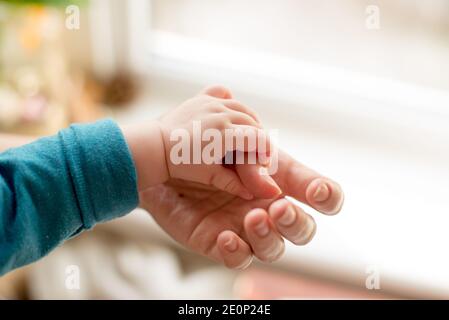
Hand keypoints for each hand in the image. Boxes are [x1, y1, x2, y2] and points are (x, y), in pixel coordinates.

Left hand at [124, 86, 277, 199]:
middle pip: (253, 122)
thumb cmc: (182, 164)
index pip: (259, 137)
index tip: (264, 159)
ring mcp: (210, 103)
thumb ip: (235, 183)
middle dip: (258, 137)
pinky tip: (229, 115)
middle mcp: (221, 113)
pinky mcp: (201, 98)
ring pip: (241, 108)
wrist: (156, 146)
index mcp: (226, 133)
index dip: (266, 149)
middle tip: (256, 150)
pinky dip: (230, 102)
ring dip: (248, 121)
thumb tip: (256, 194)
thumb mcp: (210, 176)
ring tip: (247, 135)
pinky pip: (223, 93)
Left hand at [139, 149, 343, 268]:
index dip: (327, 196)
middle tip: (278, 207)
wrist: (166, 160)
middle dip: (296, 221)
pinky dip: (237, 251)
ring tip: (252, 217)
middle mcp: (268, 208)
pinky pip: (239, 258)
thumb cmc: (204, 146)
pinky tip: (226, 236)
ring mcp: (246, 229)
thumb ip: (247, 139)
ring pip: (274, 248)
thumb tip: (263, 146)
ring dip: (269, 235)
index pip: (317, 194)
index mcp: (279, 181)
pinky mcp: (221, 242)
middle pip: (303, 229)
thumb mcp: (226, 140)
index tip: (318, 192)